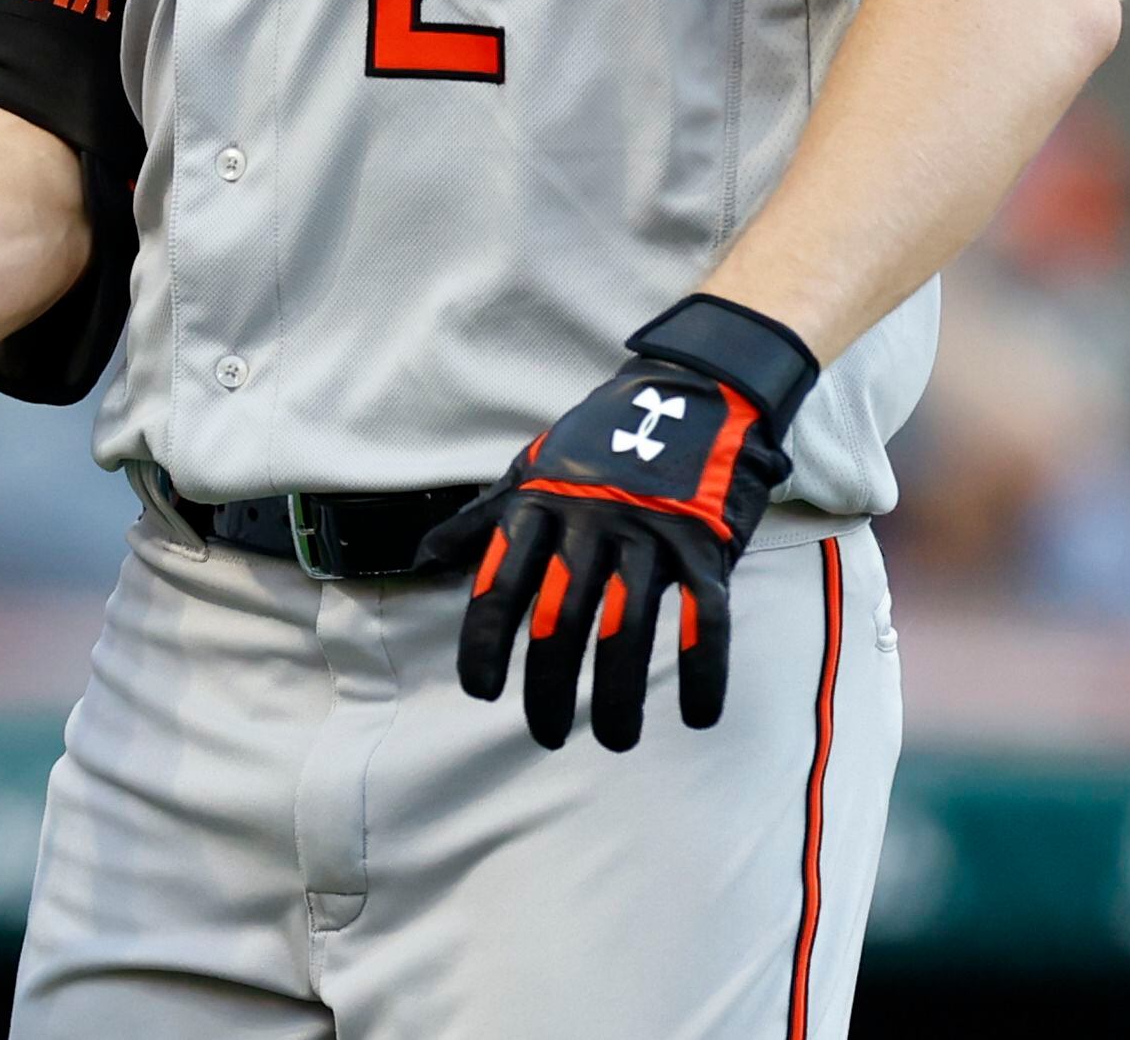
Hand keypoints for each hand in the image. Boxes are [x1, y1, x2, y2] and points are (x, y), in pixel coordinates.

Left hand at [421, 295, 818, 752]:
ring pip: (627, 629)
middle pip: (560, 620)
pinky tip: (694, 715)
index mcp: (541, 506)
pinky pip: (704, 618)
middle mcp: (590, 521)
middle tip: (545, 734)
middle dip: (549, 687)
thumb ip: (483, 518)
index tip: (481, 692)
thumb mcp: (532, 468)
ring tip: (613, 738)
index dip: (485, 644)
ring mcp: (650, 532)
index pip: (500, 586)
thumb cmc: (602, 440)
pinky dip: (701, 671)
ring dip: (618, 694)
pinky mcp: (705, 544)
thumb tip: (425, 556)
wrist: (695, 391)